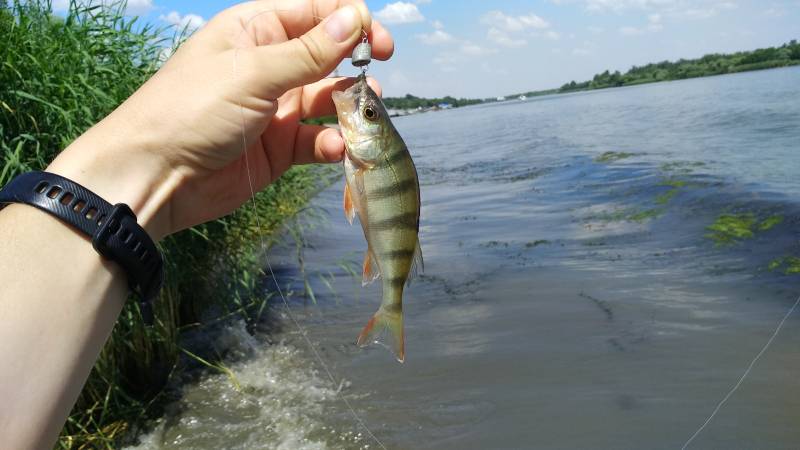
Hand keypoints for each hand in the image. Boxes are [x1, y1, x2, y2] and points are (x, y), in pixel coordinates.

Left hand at [47, 0, 392, 238]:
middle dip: (355, 67)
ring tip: (366, 117)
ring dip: (350, 108)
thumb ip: (308, 52)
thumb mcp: (253, 73)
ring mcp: (276, 108)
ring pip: (328, 100)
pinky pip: (318, 140)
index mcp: (256, 30)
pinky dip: (333, 144)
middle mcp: (269, 65)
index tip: (378, 43)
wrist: (155, 177)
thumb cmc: (191, 110)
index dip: (351, 22)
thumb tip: (355, 19)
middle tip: (375, 86)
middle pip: (328, 56)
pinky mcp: (279, 149)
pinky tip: (337, 149)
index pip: (315, 12)